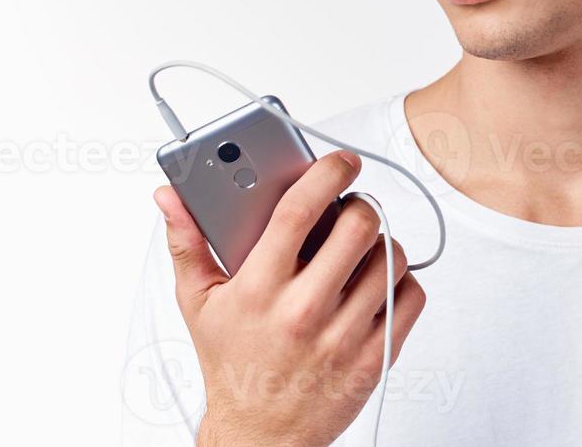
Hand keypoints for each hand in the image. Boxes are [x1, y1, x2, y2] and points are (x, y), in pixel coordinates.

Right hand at [154, 150, 426, 446]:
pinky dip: (402, 281)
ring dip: (381, 243)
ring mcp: (344, 335)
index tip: (340, 161)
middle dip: (358, 207)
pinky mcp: (376, 357)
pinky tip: (377, 283)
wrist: (260, 436)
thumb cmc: (232, 364)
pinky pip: (411, 295)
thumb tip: (170, 196)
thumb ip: (186, 242)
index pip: (301, 210)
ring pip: (391, 256)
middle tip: (348, 211)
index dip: (326, 173)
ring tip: (359, 250)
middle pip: (358, 226)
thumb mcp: (198, 302)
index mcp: (260, 288)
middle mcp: (304, 310)